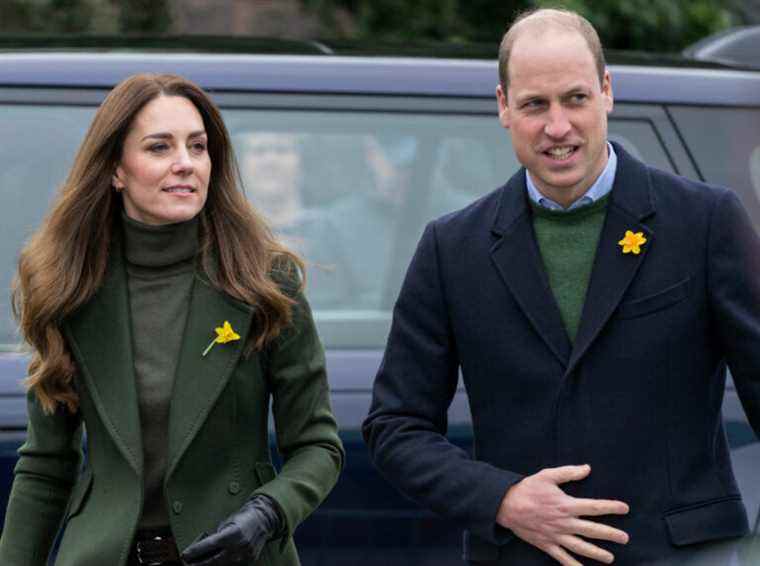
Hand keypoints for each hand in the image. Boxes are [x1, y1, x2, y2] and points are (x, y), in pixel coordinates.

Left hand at [181, 495, 281, 565]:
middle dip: (198, 564)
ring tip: (199, 564)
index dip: (195, 551)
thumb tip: (201, 550)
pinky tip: (213, 564)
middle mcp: (239, 546)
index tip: (184, 555)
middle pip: (213, 561)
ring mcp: (244, 557)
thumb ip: (216, 537)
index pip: (209, 545)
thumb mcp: (227, 524)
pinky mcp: (248, 562)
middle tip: (188, 564)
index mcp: (232, 534)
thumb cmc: (242, 519)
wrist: (262, 521)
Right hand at [496, 464, 628, 564]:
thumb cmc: (528, 488)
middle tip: (625, 538)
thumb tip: (588, 469)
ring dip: (597, 553)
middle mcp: (564, 522)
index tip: (625, 508)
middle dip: (610, 535)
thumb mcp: (547, 475)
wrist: (506, 505)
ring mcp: (555, 535)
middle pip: (592, 530)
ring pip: (580, 547)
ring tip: (610, 558)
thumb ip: (569, 472)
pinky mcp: (546, 544)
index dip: (611, 507)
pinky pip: (562, 558)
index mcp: (566, 505)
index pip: (594, 507)